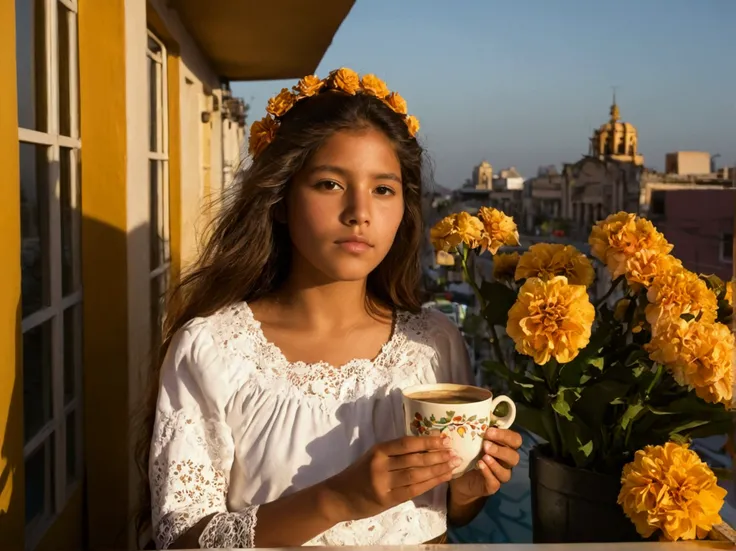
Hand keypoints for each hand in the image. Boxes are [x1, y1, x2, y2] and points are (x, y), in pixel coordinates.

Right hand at [323, 435, 459, 522]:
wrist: (339, 496)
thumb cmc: (358, 474)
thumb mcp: (373, 457)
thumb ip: (394, 452)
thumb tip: (425, 446)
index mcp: (378, 450)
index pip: (406, 443)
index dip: (427, 441)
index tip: (444, 438)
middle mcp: (381, 465)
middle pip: (415, 459)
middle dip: (438, 456)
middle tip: (455, 453)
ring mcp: (383, 483)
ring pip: (416, 475)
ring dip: (437, 470)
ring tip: (452, 465)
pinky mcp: (386, 500)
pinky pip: (413, 490)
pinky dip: (429, 484)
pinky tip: (441, 479)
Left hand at [449, 427, 521, 505]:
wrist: (460, 479)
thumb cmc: (470, 455)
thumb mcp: (474, 441)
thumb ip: (480, 431)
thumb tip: (479, 415)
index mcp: (504, 448)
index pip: (515, 440)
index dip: (505, 435)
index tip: (489, 431)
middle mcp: (505, 462)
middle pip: (514, 457)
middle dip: (501, 450)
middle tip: (485, 445)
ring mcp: (500, 475)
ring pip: (506, 472)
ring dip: (496, 463)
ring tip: (484, 457)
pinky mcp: (492, 487)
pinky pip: (495, 482)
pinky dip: (488, 473)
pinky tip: (480, 466)